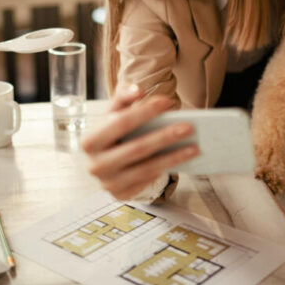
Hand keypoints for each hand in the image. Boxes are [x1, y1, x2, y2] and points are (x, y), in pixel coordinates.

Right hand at [80, 84, 198, 199]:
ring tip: (194, 146)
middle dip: (164, 136)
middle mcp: (96, 165)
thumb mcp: (112, 114)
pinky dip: (167, 169)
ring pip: (146, 168)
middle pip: (137, 148)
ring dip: (173, 157)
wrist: (105, 164)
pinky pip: (148, 181)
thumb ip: (123, 97)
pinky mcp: (122, 195)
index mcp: (89, 142)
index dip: (145, 112)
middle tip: (189, 127)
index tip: (168, 101)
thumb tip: (137, 90)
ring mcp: (108, 183)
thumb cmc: (112, 134)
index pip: (120, 123)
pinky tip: (183, 159)